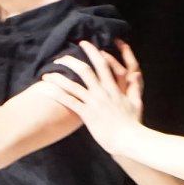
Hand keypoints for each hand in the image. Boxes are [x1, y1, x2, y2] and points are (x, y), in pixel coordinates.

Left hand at [40, 40, 144, 154]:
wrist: (129, 139)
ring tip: (47, 73)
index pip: (103, 64)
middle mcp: (102, 92)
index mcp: (114, 87)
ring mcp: (94, 102)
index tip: (84, 45)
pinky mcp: (87, 114)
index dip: (93, 52)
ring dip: (59, 77)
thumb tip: (136, 74)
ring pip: (73, 85)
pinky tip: (46, 90)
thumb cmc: (134, 123)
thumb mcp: (137, 102)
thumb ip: (135, 87)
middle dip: (72, 60)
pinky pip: (69, 101)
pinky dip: (57, 94)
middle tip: (61, 56)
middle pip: (85, 70)